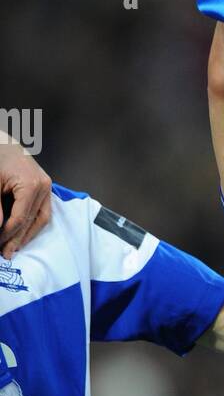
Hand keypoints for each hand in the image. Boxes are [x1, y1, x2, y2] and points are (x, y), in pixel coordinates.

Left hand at [0, 139, 51, 258]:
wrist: (4, 142)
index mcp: (31, 184)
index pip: (20, 217)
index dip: (7, 233)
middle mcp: (44, 186)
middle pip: (31, 220)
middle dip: (17, 239)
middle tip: (6, 253)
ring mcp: (47, 187)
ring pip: (41, 219)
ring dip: (28, 235)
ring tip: (16, 248)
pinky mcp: (45, 188)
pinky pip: (42, 211)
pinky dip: (33, 224)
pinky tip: (23, 234)